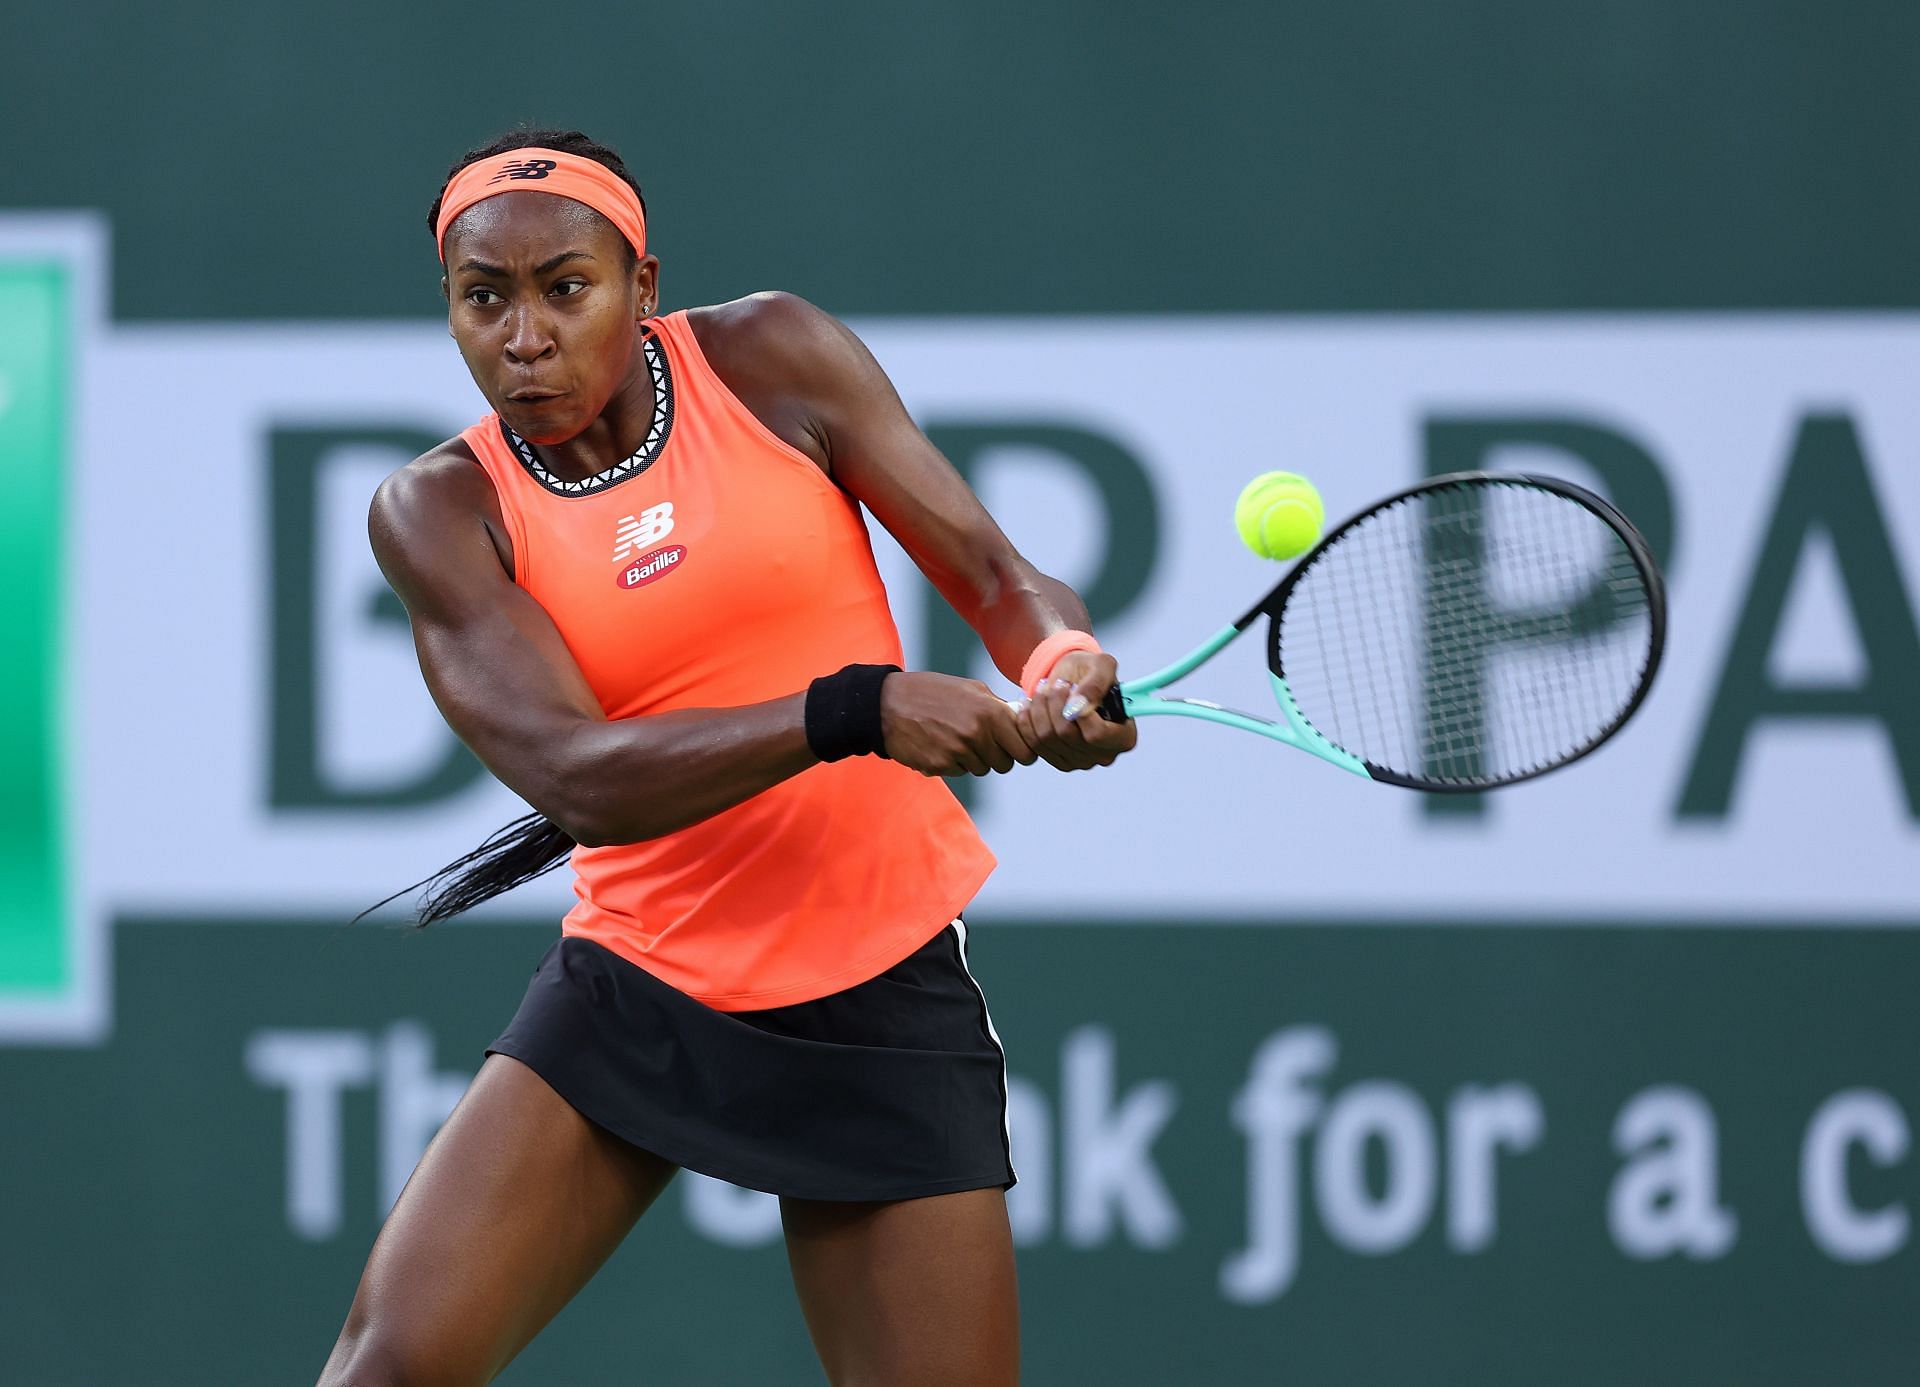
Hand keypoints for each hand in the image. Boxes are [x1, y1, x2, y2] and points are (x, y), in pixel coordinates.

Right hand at [880, 672, 1039, 776]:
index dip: (1022, 751)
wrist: (888, 704)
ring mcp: (958, 752)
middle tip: (981, 742)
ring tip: (955, 738)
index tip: (1014, 748)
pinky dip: (952, 763)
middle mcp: (978, 734)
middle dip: (997, 756)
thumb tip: (1023, 720)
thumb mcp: (971, 688)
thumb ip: (999, 707)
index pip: (1025, 751)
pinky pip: (959, 772)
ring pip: (982, 770)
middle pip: (1005, 764)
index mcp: (991, 712)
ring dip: (973, 759)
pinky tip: (939, 744)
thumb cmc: (932, 692)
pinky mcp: (940, 766)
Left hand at [1015, 650, 1137, 770]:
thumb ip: (1096, 684)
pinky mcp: (1056, 760)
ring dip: (1039, 708)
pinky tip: (1030, 705)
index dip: (1078, 711)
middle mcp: (1104, 755)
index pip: (1097, 734)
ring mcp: (1079, 761)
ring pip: (1046, 738)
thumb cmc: (1090, 672)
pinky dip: (1026, 721)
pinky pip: (1033, 744)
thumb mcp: (1101, 665)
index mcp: (1124, 736)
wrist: (1071, 679)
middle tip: (1055, 684)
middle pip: (1067, 735)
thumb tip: (1079, 706)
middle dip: (1055, 703)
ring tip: (1043, 690)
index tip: (1071, 688)